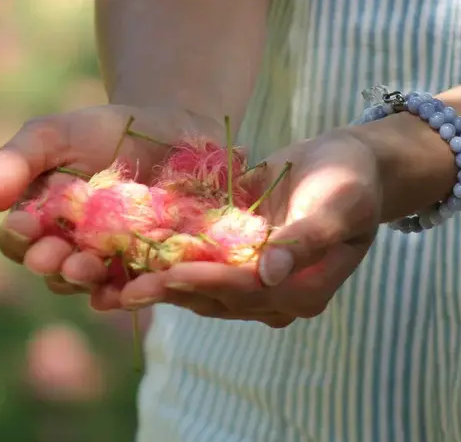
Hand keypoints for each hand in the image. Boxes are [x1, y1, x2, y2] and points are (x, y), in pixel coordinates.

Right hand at [0, 104, 222, 296]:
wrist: (165, 132)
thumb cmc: (100, 130)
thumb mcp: (53, 134)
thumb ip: (16, 160)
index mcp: (37, 218)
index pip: (17, 239)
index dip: (18, 237)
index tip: (25, 225)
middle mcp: (66, 246)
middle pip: (49, 267)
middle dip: (49, 262)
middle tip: (54, 255)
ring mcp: (104, 260)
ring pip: (85, 281)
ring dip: (81, 278)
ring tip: (86, 267)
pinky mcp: (142, 267)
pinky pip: (128, 287)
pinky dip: (123, 292)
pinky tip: (122, 290)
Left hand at [114, 129, 381, 327]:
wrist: (345, 163)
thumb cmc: (351, 182)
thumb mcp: (339, 204)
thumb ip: (307, 238)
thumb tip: (271, 273)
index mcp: (302, 293)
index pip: (248, 291)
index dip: (209, 283)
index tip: (171, 274)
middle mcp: (272, 296)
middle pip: (214, 296)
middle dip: (168, 290)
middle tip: (121, 288)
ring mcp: (249, 280)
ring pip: (196, 286)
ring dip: (154, 282)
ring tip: (109, 281)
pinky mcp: (230, 259)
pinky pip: (192, 261)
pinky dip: (160, 258)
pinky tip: (121, 252)